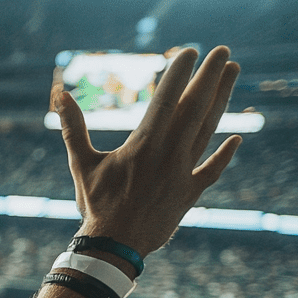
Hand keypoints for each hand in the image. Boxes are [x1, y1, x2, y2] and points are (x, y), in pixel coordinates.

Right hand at [55, 46, 241, 254]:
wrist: (114, 246)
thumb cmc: (95, 204)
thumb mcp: (81, 163)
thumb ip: (73, 127)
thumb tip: (60, 94)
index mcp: (143, 144)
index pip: (167, 98)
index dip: (180, 73)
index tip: (191, 51)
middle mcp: (169, 154)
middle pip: (196, 107)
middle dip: (211, 77)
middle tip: (223, 51)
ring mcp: (183, 173)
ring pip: (208, 130)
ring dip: (223, 100)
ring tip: (233, 74)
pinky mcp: (189, 193)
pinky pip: (212, 170)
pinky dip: (225, 155)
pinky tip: (237, 138)